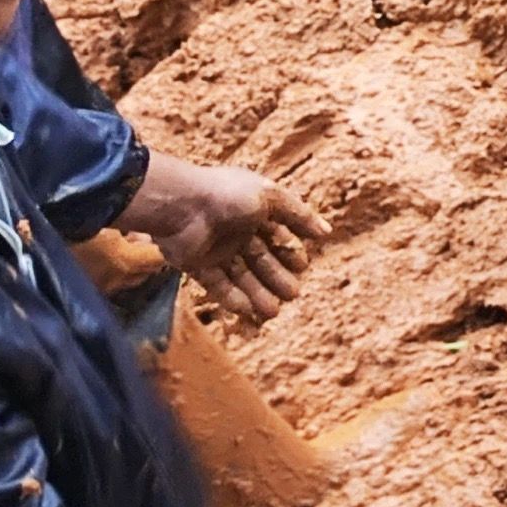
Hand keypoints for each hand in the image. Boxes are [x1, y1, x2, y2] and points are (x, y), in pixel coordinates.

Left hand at [127, 154, 328, 320]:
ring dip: (258, 293)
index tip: (303, 267)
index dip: (290, 251)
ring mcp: (215, 249)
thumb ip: (299, 214)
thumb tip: (326, 231)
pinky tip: (248, 311)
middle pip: (261, 258)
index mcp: (254, 210)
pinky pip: (217, 284)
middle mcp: (236, 230)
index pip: (277, 235)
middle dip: (277, 277)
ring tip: (273, 312)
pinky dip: (232, 298)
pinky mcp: (196, 264)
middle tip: (293, 294)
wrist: (180, 205)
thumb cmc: (227, 195)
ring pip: (241, 275)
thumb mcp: (271, 197)